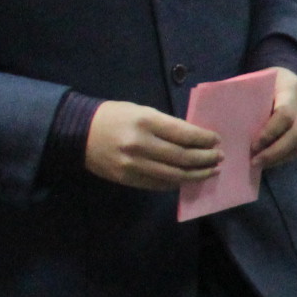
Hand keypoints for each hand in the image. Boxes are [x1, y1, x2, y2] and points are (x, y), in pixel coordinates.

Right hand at [82, 102, 220, 189]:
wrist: (78, 133)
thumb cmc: (114, 117)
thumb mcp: (141, 111)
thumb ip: (167, 125)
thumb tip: (197, 139)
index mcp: (145, 122)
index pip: (185, 134)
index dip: (205, 139)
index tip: (216, 140)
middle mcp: (140, 144)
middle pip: (183, 157)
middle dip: (206, 158)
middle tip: (219, 157)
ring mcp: (133, 165)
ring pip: (174, 175)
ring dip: (197, 174)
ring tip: (211, 170)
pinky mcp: (127, 179)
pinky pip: (159, 184)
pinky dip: (177, 182)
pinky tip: (188, 178)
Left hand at [250, 69, 296, 169]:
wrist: (286, 79)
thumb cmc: (261, 83)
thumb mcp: (252, 83)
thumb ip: (242, 98)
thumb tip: (221, 122)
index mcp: (291, 86)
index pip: (285, 114)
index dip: (270, 133)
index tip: (252, 146)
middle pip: (296, 133)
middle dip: (275, 151)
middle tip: (255, 161)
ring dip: (279, 157)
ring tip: (260, 164)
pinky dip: (285, 157)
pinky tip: (270, 161)